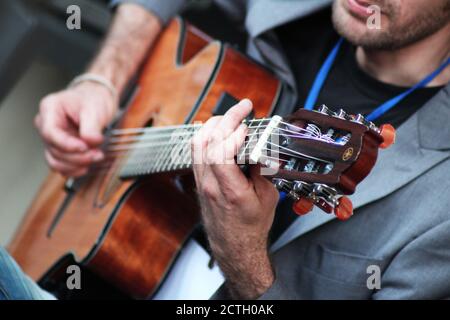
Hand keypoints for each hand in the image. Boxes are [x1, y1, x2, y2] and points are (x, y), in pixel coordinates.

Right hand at [35, 82, 117, 176]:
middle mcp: (46, 124)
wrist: (96, 101)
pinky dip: (73, 169)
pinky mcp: (59, 149)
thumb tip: (91, 142)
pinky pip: (60, 165)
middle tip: (97, 154)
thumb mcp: (94, 108)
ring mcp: (51, 138)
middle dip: (77, 156)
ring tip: (95, 158)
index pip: (50, 132)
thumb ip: (91, 126)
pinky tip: (86, 167)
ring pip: (55, 160)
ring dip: (75, 165)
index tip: (85, 147)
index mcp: (50, 109)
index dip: (67, 144)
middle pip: (54, 149)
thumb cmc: (92, 99)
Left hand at [191, 99, 279, 298]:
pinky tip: (217, 129)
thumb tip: (259, 145)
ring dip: (214, 124)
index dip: (232, 134)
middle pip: (207, 143)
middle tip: (243, 107)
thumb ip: (263, 169)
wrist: (234, 245)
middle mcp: (211, 184)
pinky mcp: (199, 180)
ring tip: (230, 116)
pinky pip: (196, 151)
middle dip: (225, 119)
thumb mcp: (268, 197)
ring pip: (197, 144)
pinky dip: (206, 135)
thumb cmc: (251, 225)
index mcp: (230, 191)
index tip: (247, 125)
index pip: (220, 154)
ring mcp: (202, 182)